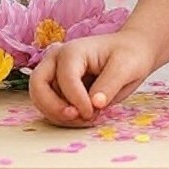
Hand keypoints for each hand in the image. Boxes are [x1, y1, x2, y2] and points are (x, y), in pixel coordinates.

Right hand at [28, 29, 154, 126]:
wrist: (131, 52)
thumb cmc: (129, 55)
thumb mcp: (126, 68)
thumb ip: (109, 85)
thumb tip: (95, 104)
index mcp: (73, 50)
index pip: (65, 79)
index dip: (77, 100)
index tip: (94, 112)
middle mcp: (57, 59)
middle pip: (38, 87)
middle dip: (54, 108)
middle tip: (79, 118)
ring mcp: (54, 72)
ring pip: (41, 100)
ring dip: (60, 115)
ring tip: (88, 117)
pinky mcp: (56, 86)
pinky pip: (50, 106)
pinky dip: (63, 117)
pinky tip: (84, 116)